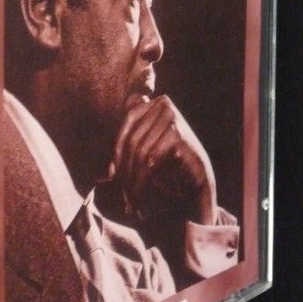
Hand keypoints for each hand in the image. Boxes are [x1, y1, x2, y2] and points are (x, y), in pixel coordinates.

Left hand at [110, 94, 216, 224]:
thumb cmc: (170, 167)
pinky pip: (150, 159)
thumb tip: (102, 174)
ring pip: (140, 152)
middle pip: (132, 139)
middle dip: (124, 168)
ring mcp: (172, 117)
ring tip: (130, 199)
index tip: (110, 175)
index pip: (127, 122)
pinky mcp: (177, 135)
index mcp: (155, 102)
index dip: (116, 149)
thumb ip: (125, 153)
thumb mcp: (145, 154)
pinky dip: (142, 180)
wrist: (200, 181)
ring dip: (132, 179)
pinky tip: (140, 194)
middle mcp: (164, 104)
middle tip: (121, 192)